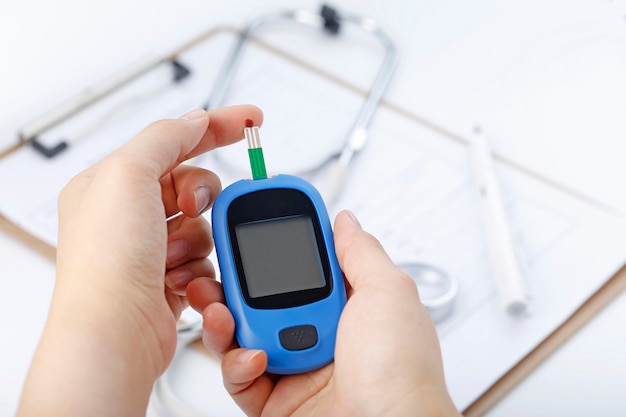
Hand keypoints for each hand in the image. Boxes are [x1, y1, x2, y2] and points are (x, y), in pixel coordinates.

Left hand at [17, 105, 262, 416]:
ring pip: (204, 225)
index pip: (172, 141)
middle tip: (190, 208)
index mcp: (110, 183)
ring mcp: (149, 249)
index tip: (252, 121)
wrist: (116, 334)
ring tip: (172, 257)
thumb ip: (166, 138)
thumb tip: (195, 120)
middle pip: (193, 184)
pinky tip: (178, 280)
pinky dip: (199, 268)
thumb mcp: (128, 175)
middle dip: (201, 198)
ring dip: (197, 240)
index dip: (215, 127)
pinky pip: (205, 258)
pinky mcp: (167, 278)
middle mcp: (128, 215)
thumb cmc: (106, 263)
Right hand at [188, 210, 460, 416]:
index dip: (277, 245)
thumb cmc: (401, 373)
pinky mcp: (275, 402)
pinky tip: (254, 357)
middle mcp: (321, 334)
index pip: (304, 265)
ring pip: (244, 334)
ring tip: (221, 310)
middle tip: (216, 268)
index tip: (251, 226)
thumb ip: (360, 252)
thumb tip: (344, 220)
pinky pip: (240, 376)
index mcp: (349, 306)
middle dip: (235, 282)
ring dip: (225, 319)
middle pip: (264, 298)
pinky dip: (237, 364)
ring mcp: (297, 367)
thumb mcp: (387, 293)